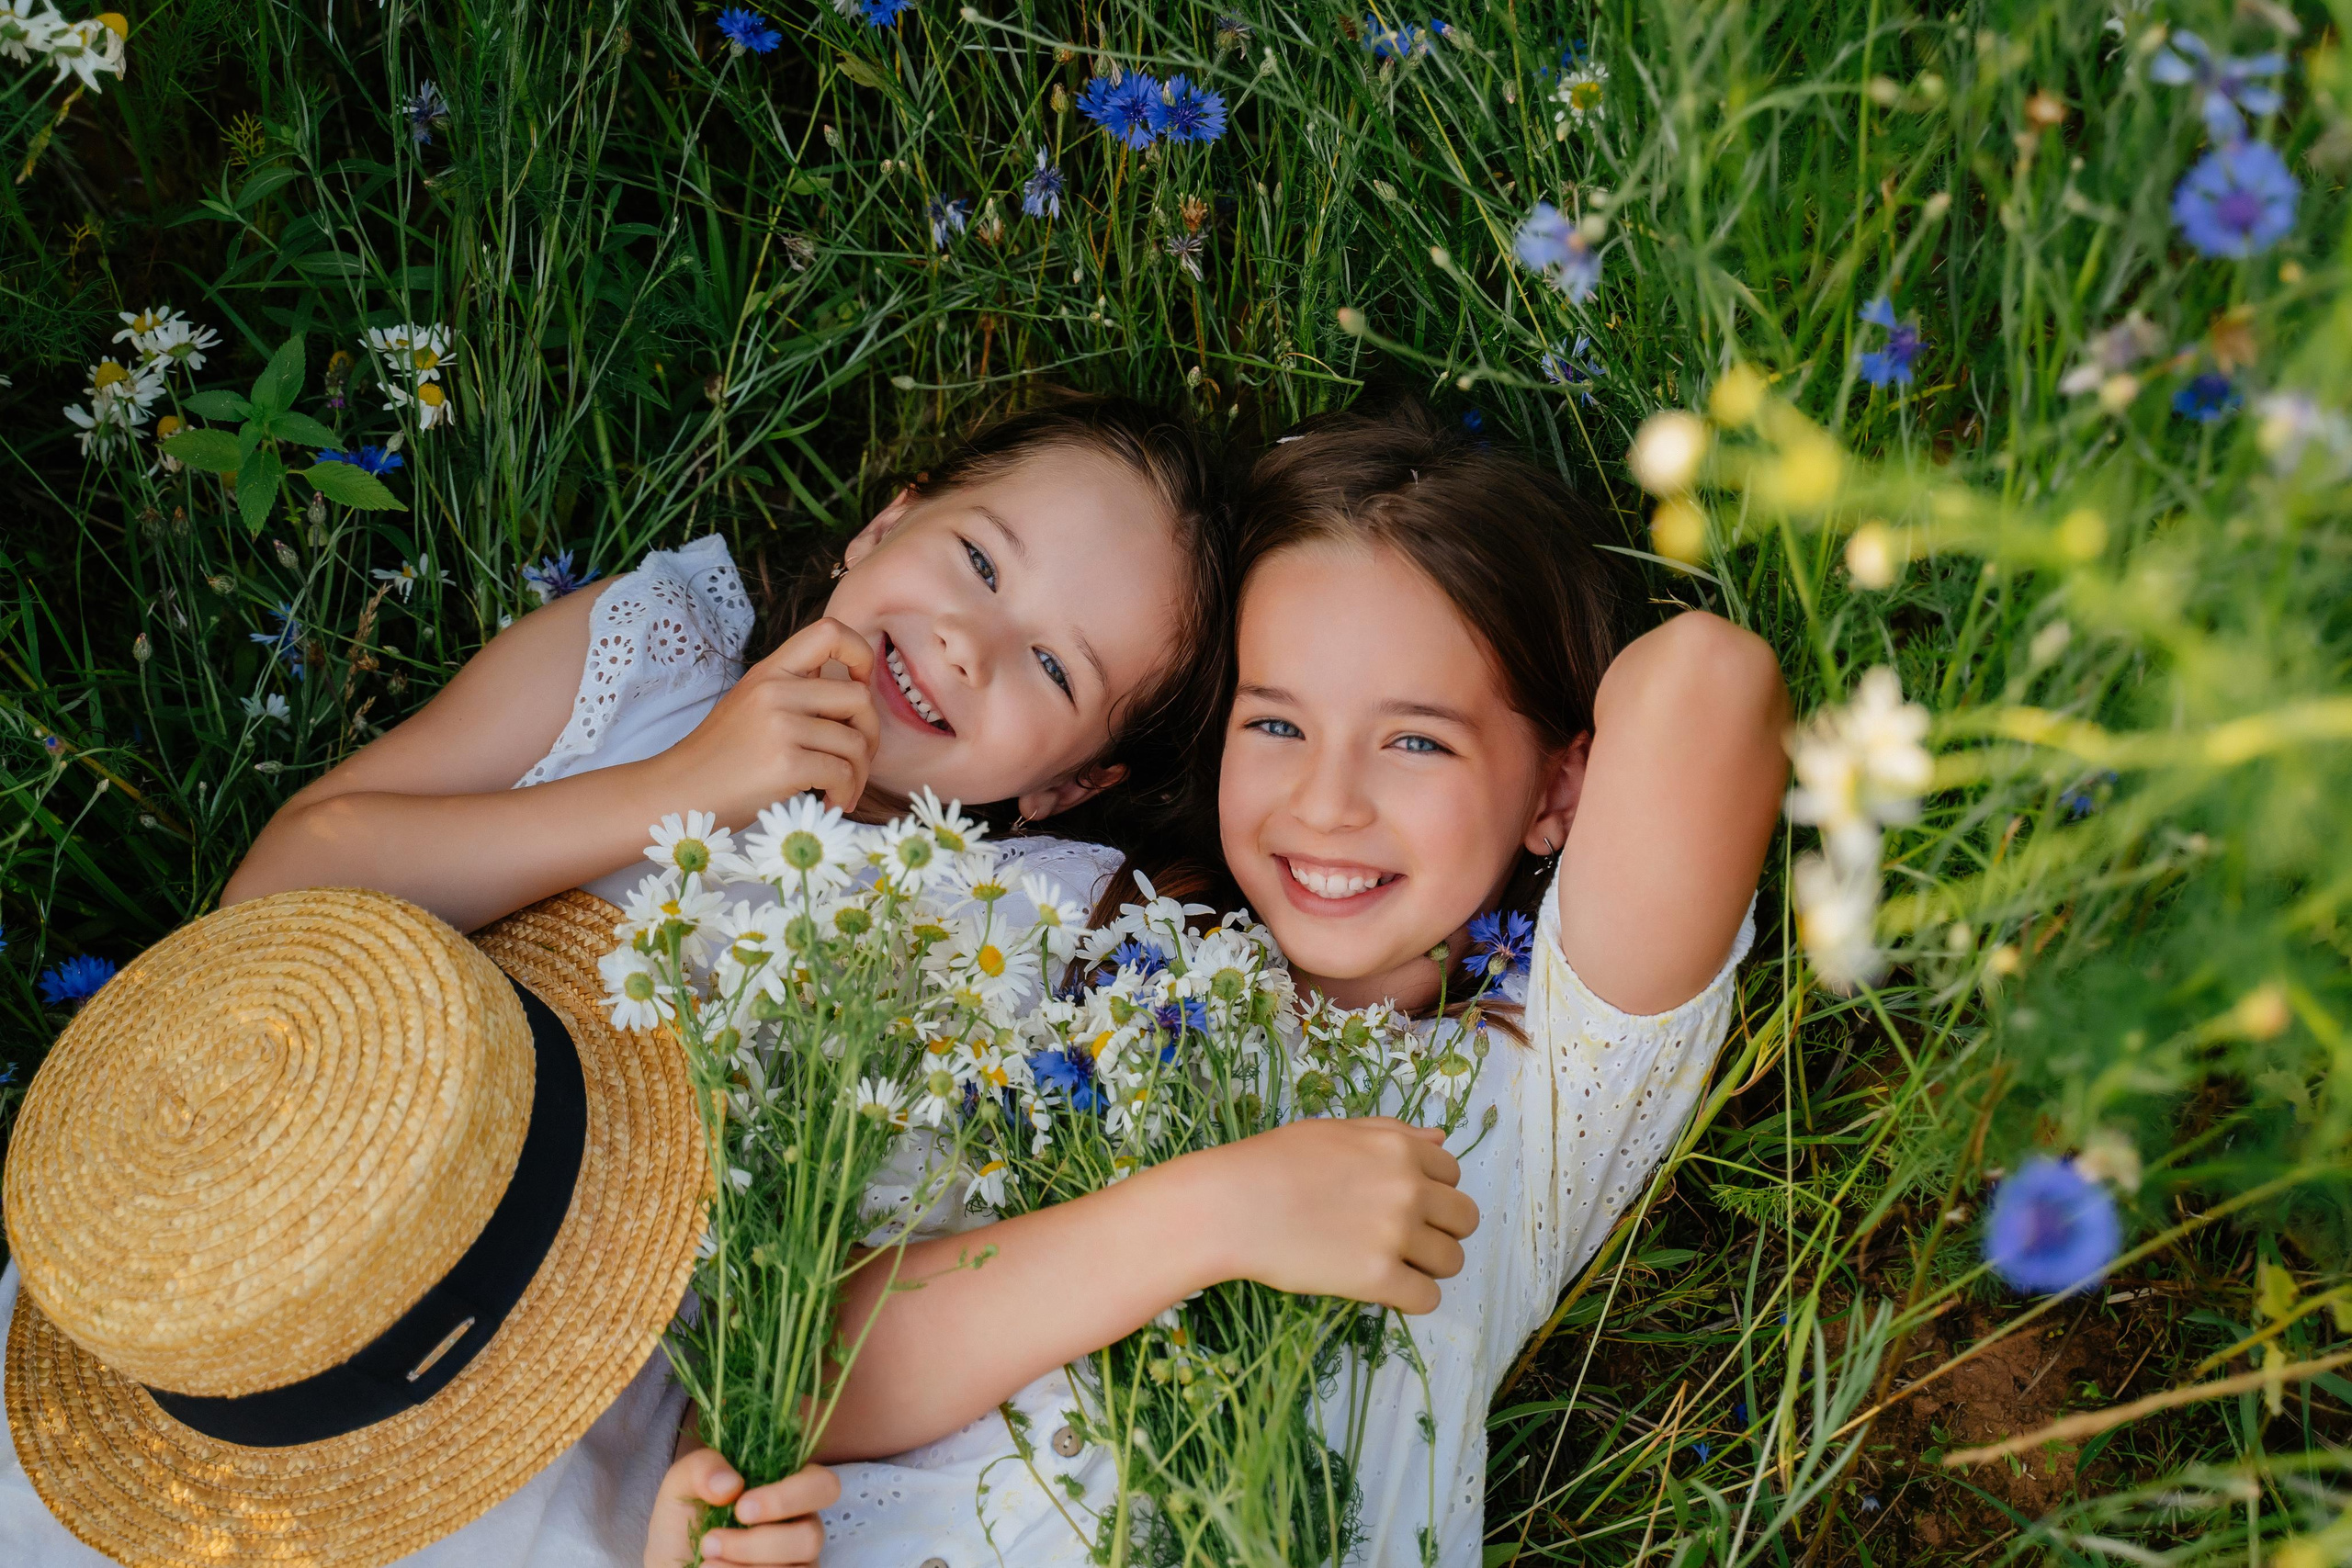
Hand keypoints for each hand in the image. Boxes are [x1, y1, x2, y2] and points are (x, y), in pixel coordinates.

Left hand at [643, 1445, 838, 1566]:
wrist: (673, 1563)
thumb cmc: (684, 1523)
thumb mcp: (682, 1484)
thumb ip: (703, 1467)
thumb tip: (732, 1484)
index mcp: (788, 1488)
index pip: (822, 1485)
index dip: (789, 1497)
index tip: (741, 1508)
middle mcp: (801, 1525)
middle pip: (811, 1536)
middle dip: (757, 1543)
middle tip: (712, 1542)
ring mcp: (796, 1563)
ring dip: (742, 1567)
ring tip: (705, 1561)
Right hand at [649, 618, 880, 823]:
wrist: (675, 794)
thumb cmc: (719, 759)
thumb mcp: (751, 706)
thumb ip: (794, 694)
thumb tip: (855, 698)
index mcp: (769, 672)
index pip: (830, 631)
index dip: (860, 655)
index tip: (860, 687)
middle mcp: (774, 691)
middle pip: (859, 697)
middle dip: (870, 734)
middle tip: (858, 761)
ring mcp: (779, 726)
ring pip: (855, 741)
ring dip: (859, 773)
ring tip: (843, 790)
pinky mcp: (783, 764)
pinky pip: (842, 774)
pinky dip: (846, 793)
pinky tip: (831, 803)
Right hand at [1195, 1119, 1478, 1313]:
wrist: (1232, 1205)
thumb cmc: (1273, 1161)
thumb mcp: (1337, 1131)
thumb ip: (1393, 1133)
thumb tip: (1441, 1139)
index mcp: (1401, 1149)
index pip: (1453, 1174)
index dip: (1433, 1191)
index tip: (1407, 1204)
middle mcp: (1409, 1189)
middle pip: (1464, 1219)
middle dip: (1442, 1230)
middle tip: (1407, 1239)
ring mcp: (1396, 1235)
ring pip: (1451, 1261)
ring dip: (1430, 1266)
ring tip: (1394, 1265)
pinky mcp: (1378, 1278)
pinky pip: (1428, 1299)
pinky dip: (1412, 1298)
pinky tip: (1386, 1289)